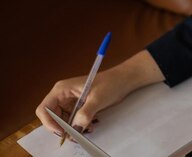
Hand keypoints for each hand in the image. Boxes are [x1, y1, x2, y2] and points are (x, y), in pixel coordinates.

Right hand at [36, 50, 164, 135]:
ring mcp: (69, 100)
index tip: (62, 132)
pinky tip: (91, 124)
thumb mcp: (98, 98)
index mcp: (62, 89)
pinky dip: (79, 125)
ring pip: (63, 120)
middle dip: (63, 127)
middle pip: (52, 117)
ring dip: (73, 127)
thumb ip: (85, 114)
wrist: (124, 80)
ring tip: (88, 127)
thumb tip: (75, 129)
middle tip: (77, 135)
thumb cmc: (111, 83)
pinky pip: (72, 120)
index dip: (49, 123)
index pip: (44, 109)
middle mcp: (62, 95)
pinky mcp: (77, 105)